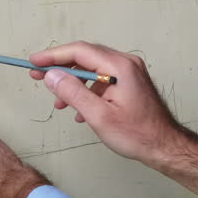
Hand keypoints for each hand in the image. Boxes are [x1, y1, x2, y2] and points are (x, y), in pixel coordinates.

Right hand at [29, 42, 197, 197]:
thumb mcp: (98, 116)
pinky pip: (102, 79)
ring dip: (72, 82)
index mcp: (120, 66)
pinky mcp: (130, 83)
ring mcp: (129, 72)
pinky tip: (79, 111)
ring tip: (58, 103)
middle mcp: (126, 63)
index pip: (80, 51)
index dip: (53, 55)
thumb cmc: (136, 134)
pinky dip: (87, 90)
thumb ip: (73, 93)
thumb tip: (51, 76)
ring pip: (92, 69)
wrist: (164, 146)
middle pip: (85, 56)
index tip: (33, 62)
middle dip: (60, 67)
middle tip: (37, 76)